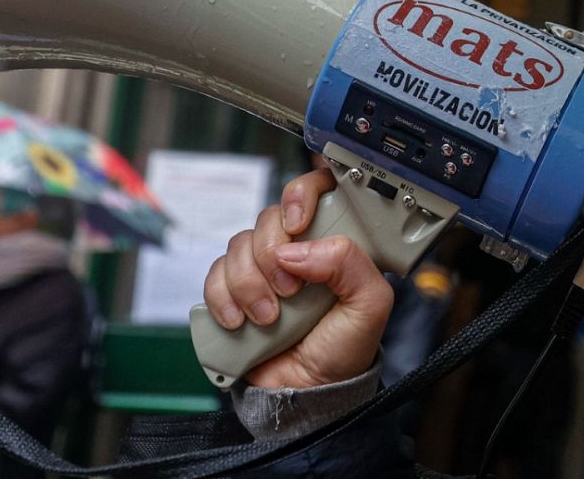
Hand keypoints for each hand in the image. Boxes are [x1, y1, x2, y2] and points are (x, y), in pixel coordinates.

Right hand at [203, 169, 392, 388]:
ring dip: (249, 285)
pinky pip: (214, 275)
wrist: (306, 392)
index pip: (315, 190)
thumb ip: (350, 265)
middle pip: (268, 219)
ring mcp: (262, 269)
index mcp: (332, 244)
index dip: (300, 195)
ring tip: (269, 318)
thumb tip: (297, 250)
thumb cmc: (343, 349)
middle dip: (272, 256)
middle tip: (289, 292)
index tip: (296, 225)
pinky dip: (222, 297)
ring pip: (238, 246)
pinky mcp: (233, 291)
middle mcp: (296, 250)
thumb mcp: (369, 306)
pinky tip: (239, 321)